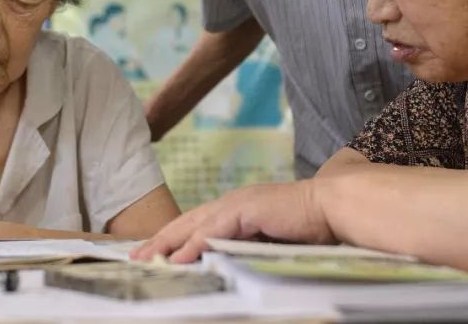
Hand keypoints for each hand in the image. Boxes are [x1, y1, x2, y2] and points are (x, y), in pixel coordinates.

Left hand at [131, 181, 334, 262]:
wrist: (332, 207)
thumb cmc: (308, 226)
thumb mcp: (269, 240)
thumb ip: (245, 248)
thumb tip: (222, 264)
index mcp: (237, 207)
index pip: (196, 223)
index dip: (173, 237)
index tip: (152, 251)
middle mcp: (232, 202)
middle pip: (187, 222)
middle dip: (160, 239)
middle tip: (136, 256)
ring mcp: (238, 203)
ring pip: (194, 225)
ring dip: (168, 243)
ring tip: (147, 258)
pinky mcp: (246, 209)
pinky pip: (213, 231)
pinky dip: (194, 245)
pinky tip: (179, 258)